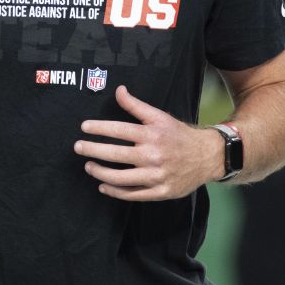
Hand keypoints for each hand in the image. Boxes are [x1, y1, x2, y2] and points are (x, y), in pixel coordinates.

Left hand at [75, 85, 223, 201]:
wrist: (207, 157)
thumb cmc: (179, 135)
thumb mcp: (160, 117)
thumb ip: (136, 106)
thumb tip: (118, 90)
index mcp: (152, 134)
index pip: (119, 130)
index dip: (99, 128)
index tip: (84, 127)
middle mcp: (153, 155)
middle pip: (115, 154)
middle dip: (92, 150)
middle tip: (78, 147)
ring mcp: (156, 176)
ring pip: (121, 178)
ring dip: (100, 172)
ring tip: (88, 166)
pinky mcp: (160, 192)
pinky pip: (133, 194)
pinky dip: (115, 191)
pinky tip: (103, 186)